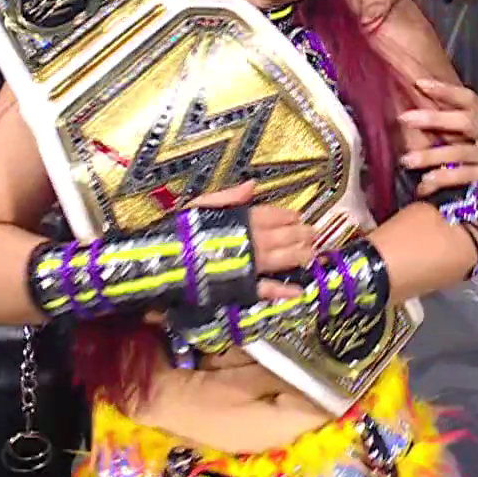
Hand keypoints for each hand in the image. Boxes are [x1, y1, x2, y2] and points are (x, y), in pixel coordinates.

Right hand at [186, 180, 313, 302]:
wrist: (162, 261)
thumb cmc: (179, 232)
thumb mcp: (201, 205)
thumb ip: (229, 196)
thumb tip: (252, 185)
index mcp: (241, 220)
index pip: (271, 215)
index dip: (287, 216)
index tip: (298, 217)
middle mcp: (250, 241)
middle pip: (283, 236)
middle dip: (302, 235)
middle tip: (314, 234)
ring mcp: (249, 265)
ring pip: (281, 259)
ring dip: (300, 256)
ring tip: (313, 255)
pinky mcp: (242, 287)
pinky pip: (266, 289)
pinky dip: (282, 291)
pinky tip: (298, 291)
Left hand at [400, 79, 477, 208]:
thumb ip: (462, 127)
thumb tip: (424, 117)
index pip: (468, 98)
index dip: (445, 90)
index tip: (420, 83)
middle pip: (465, 121)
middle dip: (434, 118)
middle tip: (405, 118)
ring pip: (460, 151)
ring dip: (431, 155)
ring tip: (407, 160)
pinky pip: (465, 176)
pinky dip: (443, 179)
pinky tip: (425, 183)